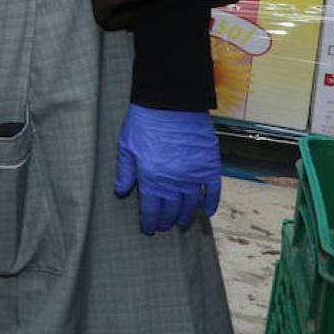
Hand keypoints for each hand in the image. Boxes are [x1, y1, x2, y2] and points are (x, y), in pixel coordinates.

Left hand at [115, 105, 221, 234]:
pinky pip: (213, 191)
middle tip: (165, 227)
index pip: (151, 209)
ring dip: (187, 216)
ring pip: (191, 204)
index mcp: (151, 179)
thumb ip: (124, 172)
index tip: (149, 229)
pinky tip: (207, 212)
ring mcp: (194, 176)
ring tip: (182, 223)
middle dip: (167, 221)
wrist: (170, 103)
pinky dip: (211, 203)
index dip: (149, 222)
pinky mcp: (210, 166)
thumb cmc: (143, 123)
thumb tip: (121, 192)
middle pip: (172, 209)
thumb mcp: (126, 147)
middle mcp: (174, 182)